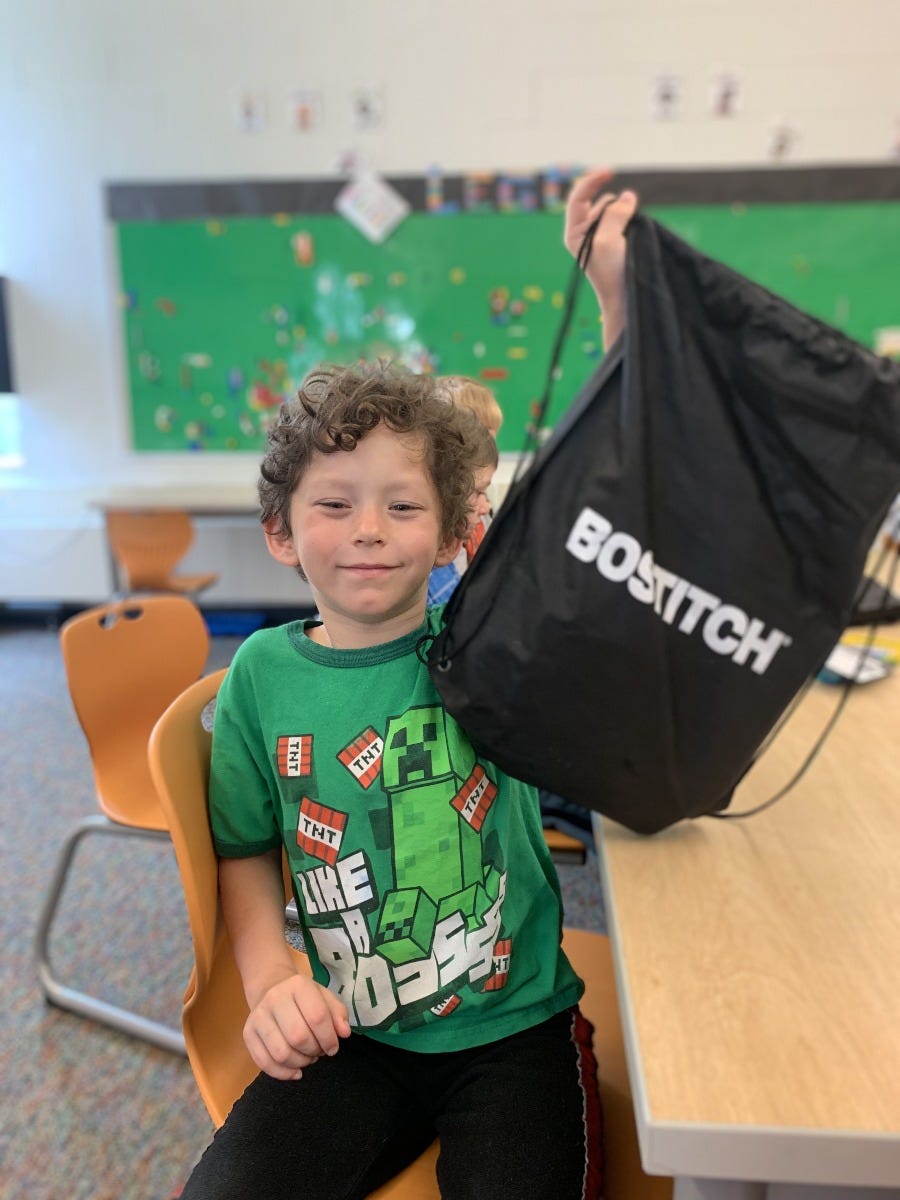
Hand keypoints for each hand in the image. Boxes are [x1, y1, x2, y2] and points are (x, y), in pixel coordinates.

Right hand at [243, 970, 351, 1079]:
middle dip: (313, 1051)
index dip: (329, 1038)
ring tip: (307, 1058)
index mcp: (298, 986)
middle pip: (298, 1037)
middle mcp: (275, 998)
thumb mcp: (325, 997)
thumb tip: (344, 1034)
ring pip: (281, 1053)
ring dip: (299, 1063)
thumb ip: (338, 1014)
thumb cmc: (304, 998)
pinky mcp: (248, 1033)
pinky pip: (264, 1063)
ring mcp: (258, 1016)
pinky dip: (283, 1073)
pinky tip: (295, 1071)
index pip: (317, 1017)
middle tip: (318, 1052)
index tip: (333, 1048)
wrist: (271, 989)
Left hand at [564, 167, 637, 347]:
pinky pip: (625, 221)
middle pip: (601, 203)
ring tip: (630, 237)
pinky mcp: (616, 242)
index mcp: (574, 233)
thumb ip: (614, 214)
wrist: (625, 300)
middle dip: (614, 205)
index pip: (578, 198)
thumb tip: (627, 196)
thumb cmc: (612, 273)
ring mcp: (601, 238)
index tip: (610, 171)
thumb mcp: (608, 240)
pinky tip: (635, 235)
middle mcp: (585, 233)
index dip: (591, 181)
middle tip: (625, 226)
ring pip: (615, 211)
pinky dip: (631, 221)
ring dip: (624, 214)